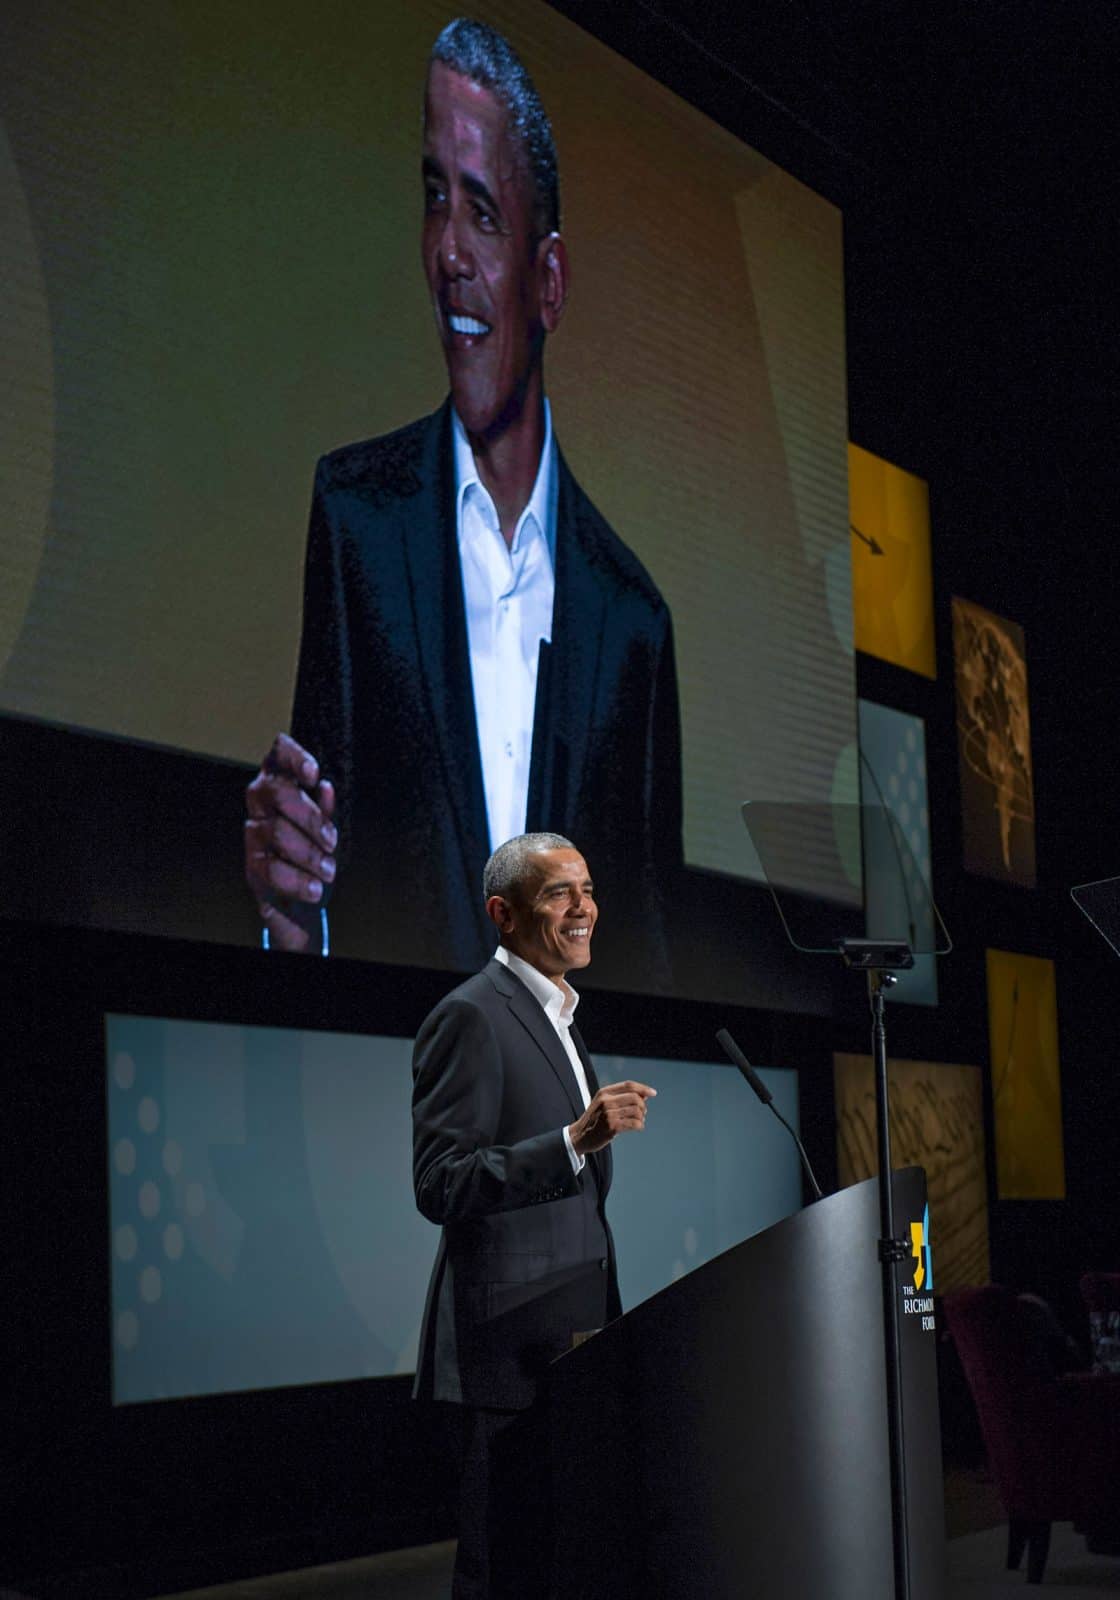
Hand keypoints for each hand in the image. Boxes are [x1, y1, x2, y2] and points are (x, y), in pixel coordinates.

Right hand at [244, 732, 336, 950]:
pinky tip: (313, 888)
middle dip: (310, 817)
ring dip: (308, 853)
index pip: (279, 754)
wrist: (304, 888)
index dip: (294, 758)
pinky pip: (271, 869)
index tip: (314, 773)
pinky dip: (296, 880)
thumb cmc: (316, 841)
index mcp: (281, 778)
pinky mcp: (253, 863)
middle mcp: (261, 799)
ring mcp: (255, 830)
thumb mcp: (325, 822)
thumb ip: (324, 806)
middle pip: (278, 793)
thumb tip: (324, 789)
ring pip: (276, 832)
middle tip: (331, 840)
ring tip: (328, 871)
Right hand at [568, 1081, 656, 1156]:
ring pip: (637, 1111)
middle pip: (635, 1098)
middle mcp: (606, 1101)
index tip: (653, 1093)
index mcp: (604, 1092)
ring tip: (639, 1121)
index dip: (643, 1088)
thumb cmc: (595, 1120)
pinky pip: (634, 1123)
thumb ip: (621, 1097)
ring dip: (642, 1117)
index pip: (629, 1085)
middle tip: (642, 1113)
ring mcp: (608, 1114)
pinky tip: (638, 1127)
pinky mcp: (612, 1127)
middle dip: (643, 1106)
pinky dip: (640, 1125)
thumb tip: (645, 1095)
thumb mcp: (603, 1103)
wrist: (579, 1136)